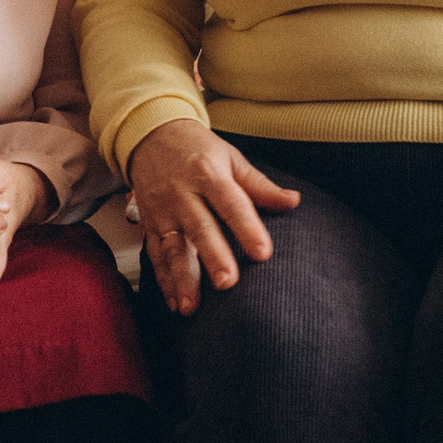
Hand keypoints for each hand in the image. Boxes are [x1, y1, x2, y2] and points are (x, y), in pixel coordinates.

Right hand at [127, 119, 300, 317]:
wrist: (150, 136)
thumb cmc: (197, 149)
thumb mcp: (230, 157)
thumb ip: (259, 185)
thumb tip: (293, 201)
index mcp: (208, 174)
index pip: (231, 203)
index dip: (247, 228)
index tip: (263, 253)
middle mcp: (183, 194)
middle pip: (200, 228)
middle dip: (212, 257)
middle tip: (227, 283)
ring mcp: (163, 211)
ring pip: (172, 248)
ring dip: (181, 279)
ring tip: (191, 306)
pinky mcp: (149, 225)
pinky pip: (155, 255)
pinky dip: (164, 281)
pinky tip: (175, 303)